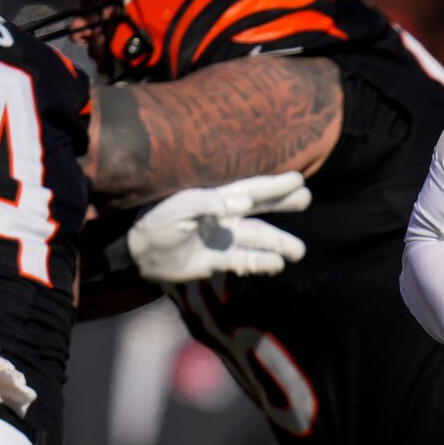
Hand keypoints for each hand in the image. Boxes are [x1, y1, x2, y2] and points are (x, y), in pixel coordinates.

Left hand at [127, 172, 312, 283]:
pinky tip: (277, 265)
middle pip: (260, 208)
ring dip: (279, 243)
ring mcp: (222, 238)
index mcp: (214, 197)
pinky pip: (246, 261)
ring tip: (298, 251)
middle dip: (282, 203)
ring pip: (258, 238)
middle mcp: (223, 215)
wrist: (138, 255)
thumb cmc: (155, 223)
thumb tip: (244, 204)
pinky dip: (262, 263)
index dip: (274, 184)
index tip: (298, 179)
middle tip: (305, 198)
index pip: (250, 188)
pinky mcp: (218, 260)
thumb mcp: (178, 208)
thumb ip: (208, 202)